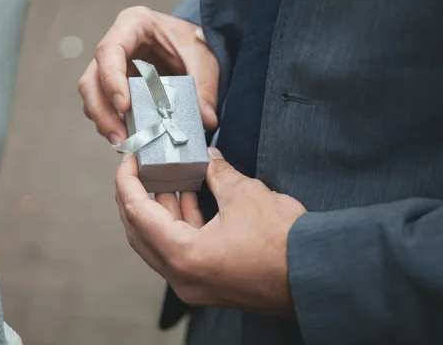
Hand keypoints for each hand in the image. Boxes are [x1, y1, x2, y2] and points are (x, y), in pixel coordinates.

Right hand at [78, 6, 218, 143]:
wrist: (193, 44)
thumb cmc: (193, 42)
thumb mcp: (204, 59)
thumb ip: (204, 88)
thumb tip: (207, 121)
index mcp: (133, 24)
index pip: (109, 51)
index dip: (112, 80)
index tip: (124, 107)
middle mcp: (115, 45)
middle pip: (92, 79)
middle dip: (103, 112)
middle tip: (121, 138)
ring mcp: (111, 67)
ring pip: (92, 97)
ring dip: (104, 122)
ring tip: (125, 144)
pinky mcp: (114, 87)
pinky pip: (104, 107)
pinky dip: (113, 124)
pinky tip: (129, 139)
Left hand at [115, 148, 306, 316]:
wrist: (314, 277)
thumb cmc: (282, 244)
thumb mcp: (245, 195)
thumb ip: (218, 174)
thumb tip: (208, 159)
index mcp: (183, 256)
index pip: (138, 214)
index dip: (128, 182)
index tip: (128, 160)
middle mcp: (182, 277)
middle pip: (142, 232)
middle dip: (139, 196)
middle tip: (141, 169)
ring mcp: (195, 284)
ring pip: (162, 242)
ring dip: (163, 209)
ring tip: (169, 177)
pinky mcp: (210, 283)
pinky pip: (182, 251)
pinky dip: (182, 224)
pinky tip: (191, 198)